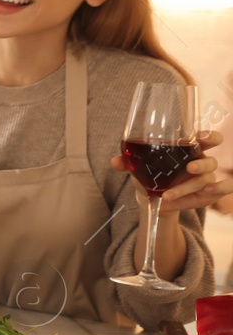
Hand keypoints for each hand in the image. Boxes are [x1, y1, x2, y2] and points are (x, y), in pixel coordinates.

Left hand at [110, 129, 232, 213]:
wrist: (156, 199)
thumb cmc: (152, 175)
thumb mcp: (140, 168)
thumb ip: (128, 163)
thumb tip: (114, 161)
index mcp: (188, 150)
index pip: (207, 138)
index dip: (209, 136)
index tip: (201, 137)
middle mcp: (200, 162)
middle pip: (210, 159)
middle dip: (201, 163)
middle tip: (188, 168)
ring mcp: (206, 178)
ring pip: (205, 179)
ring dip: (189, 186)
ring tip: (170, 193)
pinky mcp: (208, 194)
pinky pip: (220, 191)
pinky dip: (218, 190)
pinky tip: (207, 192)